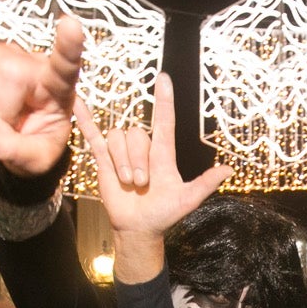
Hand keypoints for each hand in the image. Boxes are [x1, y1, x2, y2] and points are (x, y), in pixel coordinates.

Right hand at [0, 0, 83, 177]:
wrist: (23, 143)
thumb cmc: (36, 146)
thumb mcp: (34, 163)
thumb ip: (13, 149)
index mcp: (58, 86)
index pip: (65, 64)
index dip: (67, 48)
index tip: (70, 26)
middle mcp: (32, 61)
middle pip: (4, 75)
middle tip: (7, 127)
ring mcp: (6, 54)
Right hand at [73, 74, 231, 282]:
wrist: (139, 229)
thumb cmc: (165, 214)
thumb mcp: (188, 199)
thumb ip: (205, 184)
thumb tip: (229, 171)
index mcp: (163, 154)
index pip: (164, 121)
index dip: (164, 100)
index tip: (164, 78)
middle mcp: (143, 149)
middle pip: (136, 134)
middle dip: (136, 160)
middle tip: (141, 183)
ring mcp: (123, 153)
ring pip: (117, 138)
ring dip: (121, 161)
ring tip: (128, 183)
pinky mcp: (105, 161)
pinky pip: (94, 136)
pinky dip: (85, 120)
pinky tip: (77, 104)